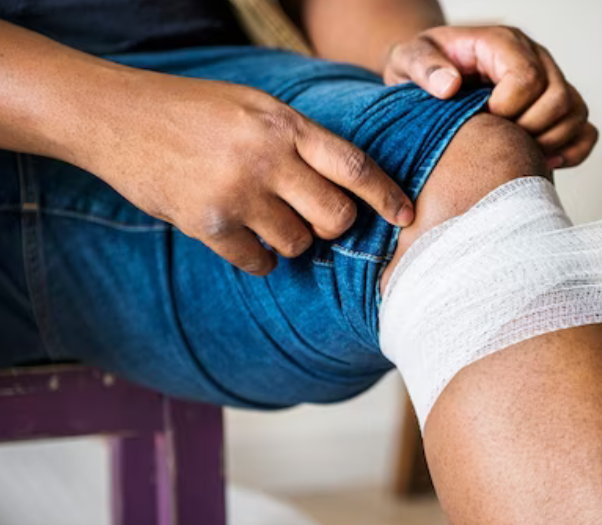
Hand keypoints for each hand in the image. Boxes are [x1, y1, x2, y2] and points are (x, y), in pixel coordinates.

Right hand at [84, 72, 413, 274]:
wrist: (118, 117)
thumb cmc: (197, 111)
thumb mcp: (257, 107)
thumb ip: (302, 141)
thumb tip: (351, 190)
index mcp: (285, 124)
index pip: (355, 167)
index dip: (387, 196)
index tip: (406, 217)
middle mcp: (267, 158)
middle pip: (336, 217)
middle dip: (334, 226)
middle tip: (317, 219)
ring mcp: (236, 193)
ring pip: (298, 245)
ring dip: (291, 240)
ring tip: (264, 216)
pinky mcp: (207, 224)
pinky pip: (259, 264)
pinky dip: (257, 258)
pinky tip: (240, 234)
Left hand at [383, 25, 596, 168]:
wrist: (433, 76)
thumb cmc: (423, 68)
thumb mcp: (409, 59)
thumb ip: (424, 67)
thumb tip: (449, 86)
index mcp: (502, 43)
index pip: (527, 77)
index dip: (508, 108)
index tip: (483, 118)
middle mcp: (536, 59)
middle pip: (558, 98)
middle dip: (529, 129)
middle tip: (499, 139)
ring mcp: (552, 83)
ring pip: (576, 114)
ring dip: (551, 142)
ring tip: (517, 152)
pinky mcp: (558, 109)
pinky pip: (586, 131)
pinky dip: (572, 151)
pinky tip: (543, 161)